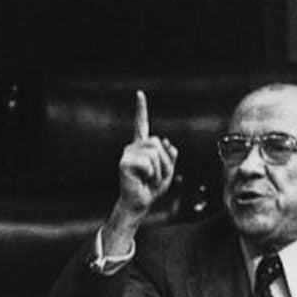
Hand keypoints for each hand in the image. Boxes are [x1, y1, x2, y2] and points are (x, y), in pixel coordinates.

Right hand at [116, 89, 177, 218]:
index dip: (140, 109)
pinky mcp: (125, 163)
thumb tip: (166, 142)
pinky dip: (151, 174)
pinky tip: (142, 180)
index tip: (139, 93)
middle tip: (156, 176)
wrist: (139, 203)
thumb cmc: (151, 189)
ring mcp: (127, 153)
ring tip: (149, 179)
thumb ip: (170, 156)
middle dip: (164, 162)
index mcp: (142, 146)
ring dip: (159, 170)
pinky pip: (148, 163)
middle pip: (157, 142)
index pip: (141, 124)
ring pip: (154, 153)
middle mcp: (133, 147)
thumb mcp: (168, 171)